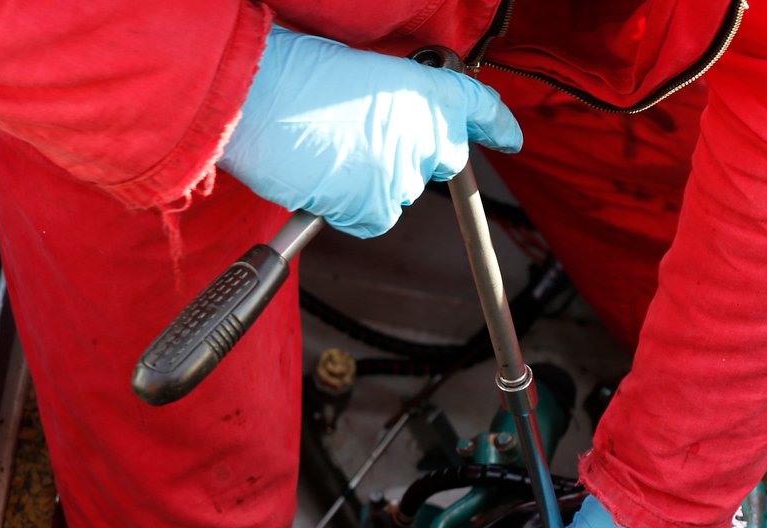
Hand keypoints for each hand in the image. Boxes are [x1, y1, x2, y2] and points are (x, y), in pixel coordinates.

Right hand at [220, 28, 522, 237]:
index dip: (496, 124)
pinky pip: (374, 219)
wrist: (256, 99)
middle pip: (438, 159)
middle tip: (363, 140)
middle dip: (411, 154)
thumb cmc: (291, 73)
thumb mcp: (355, 68)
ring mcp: (403, 175)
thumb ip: (389, 99)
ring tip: (327, 153)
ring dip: (371, 180)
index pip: (476, 108)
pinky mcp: (376, 209)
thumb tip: (388, 121)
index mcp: (424, 88)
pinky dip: (351, 208)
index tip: (510, 137)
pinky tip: (323, 181)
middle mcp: (424, 134)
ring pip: (399, 191)